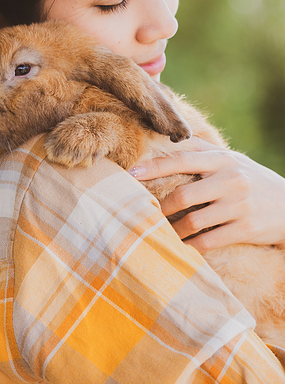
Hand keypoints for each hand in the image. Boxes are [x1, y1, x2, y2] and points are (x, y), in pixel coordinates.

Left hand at [130, 137, 284, 252]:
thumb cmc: (252, 179)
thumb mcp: (232, 159)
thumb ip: (202, 149)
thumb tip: (167, 137)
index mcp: (223, 159)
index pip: (183, 158)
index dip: (155, 166)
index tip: (131, 172)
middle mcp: (231, 180)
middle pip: (183, 194)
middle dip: (160, 206)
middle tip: (143, 212)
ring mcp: (239, 205)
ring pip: (193, 221)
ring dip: (171, 230)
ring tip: (158, 232)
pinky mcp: (246, 229)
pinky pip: (208, 241)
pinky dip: (189, 246)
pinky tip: (179, 247)